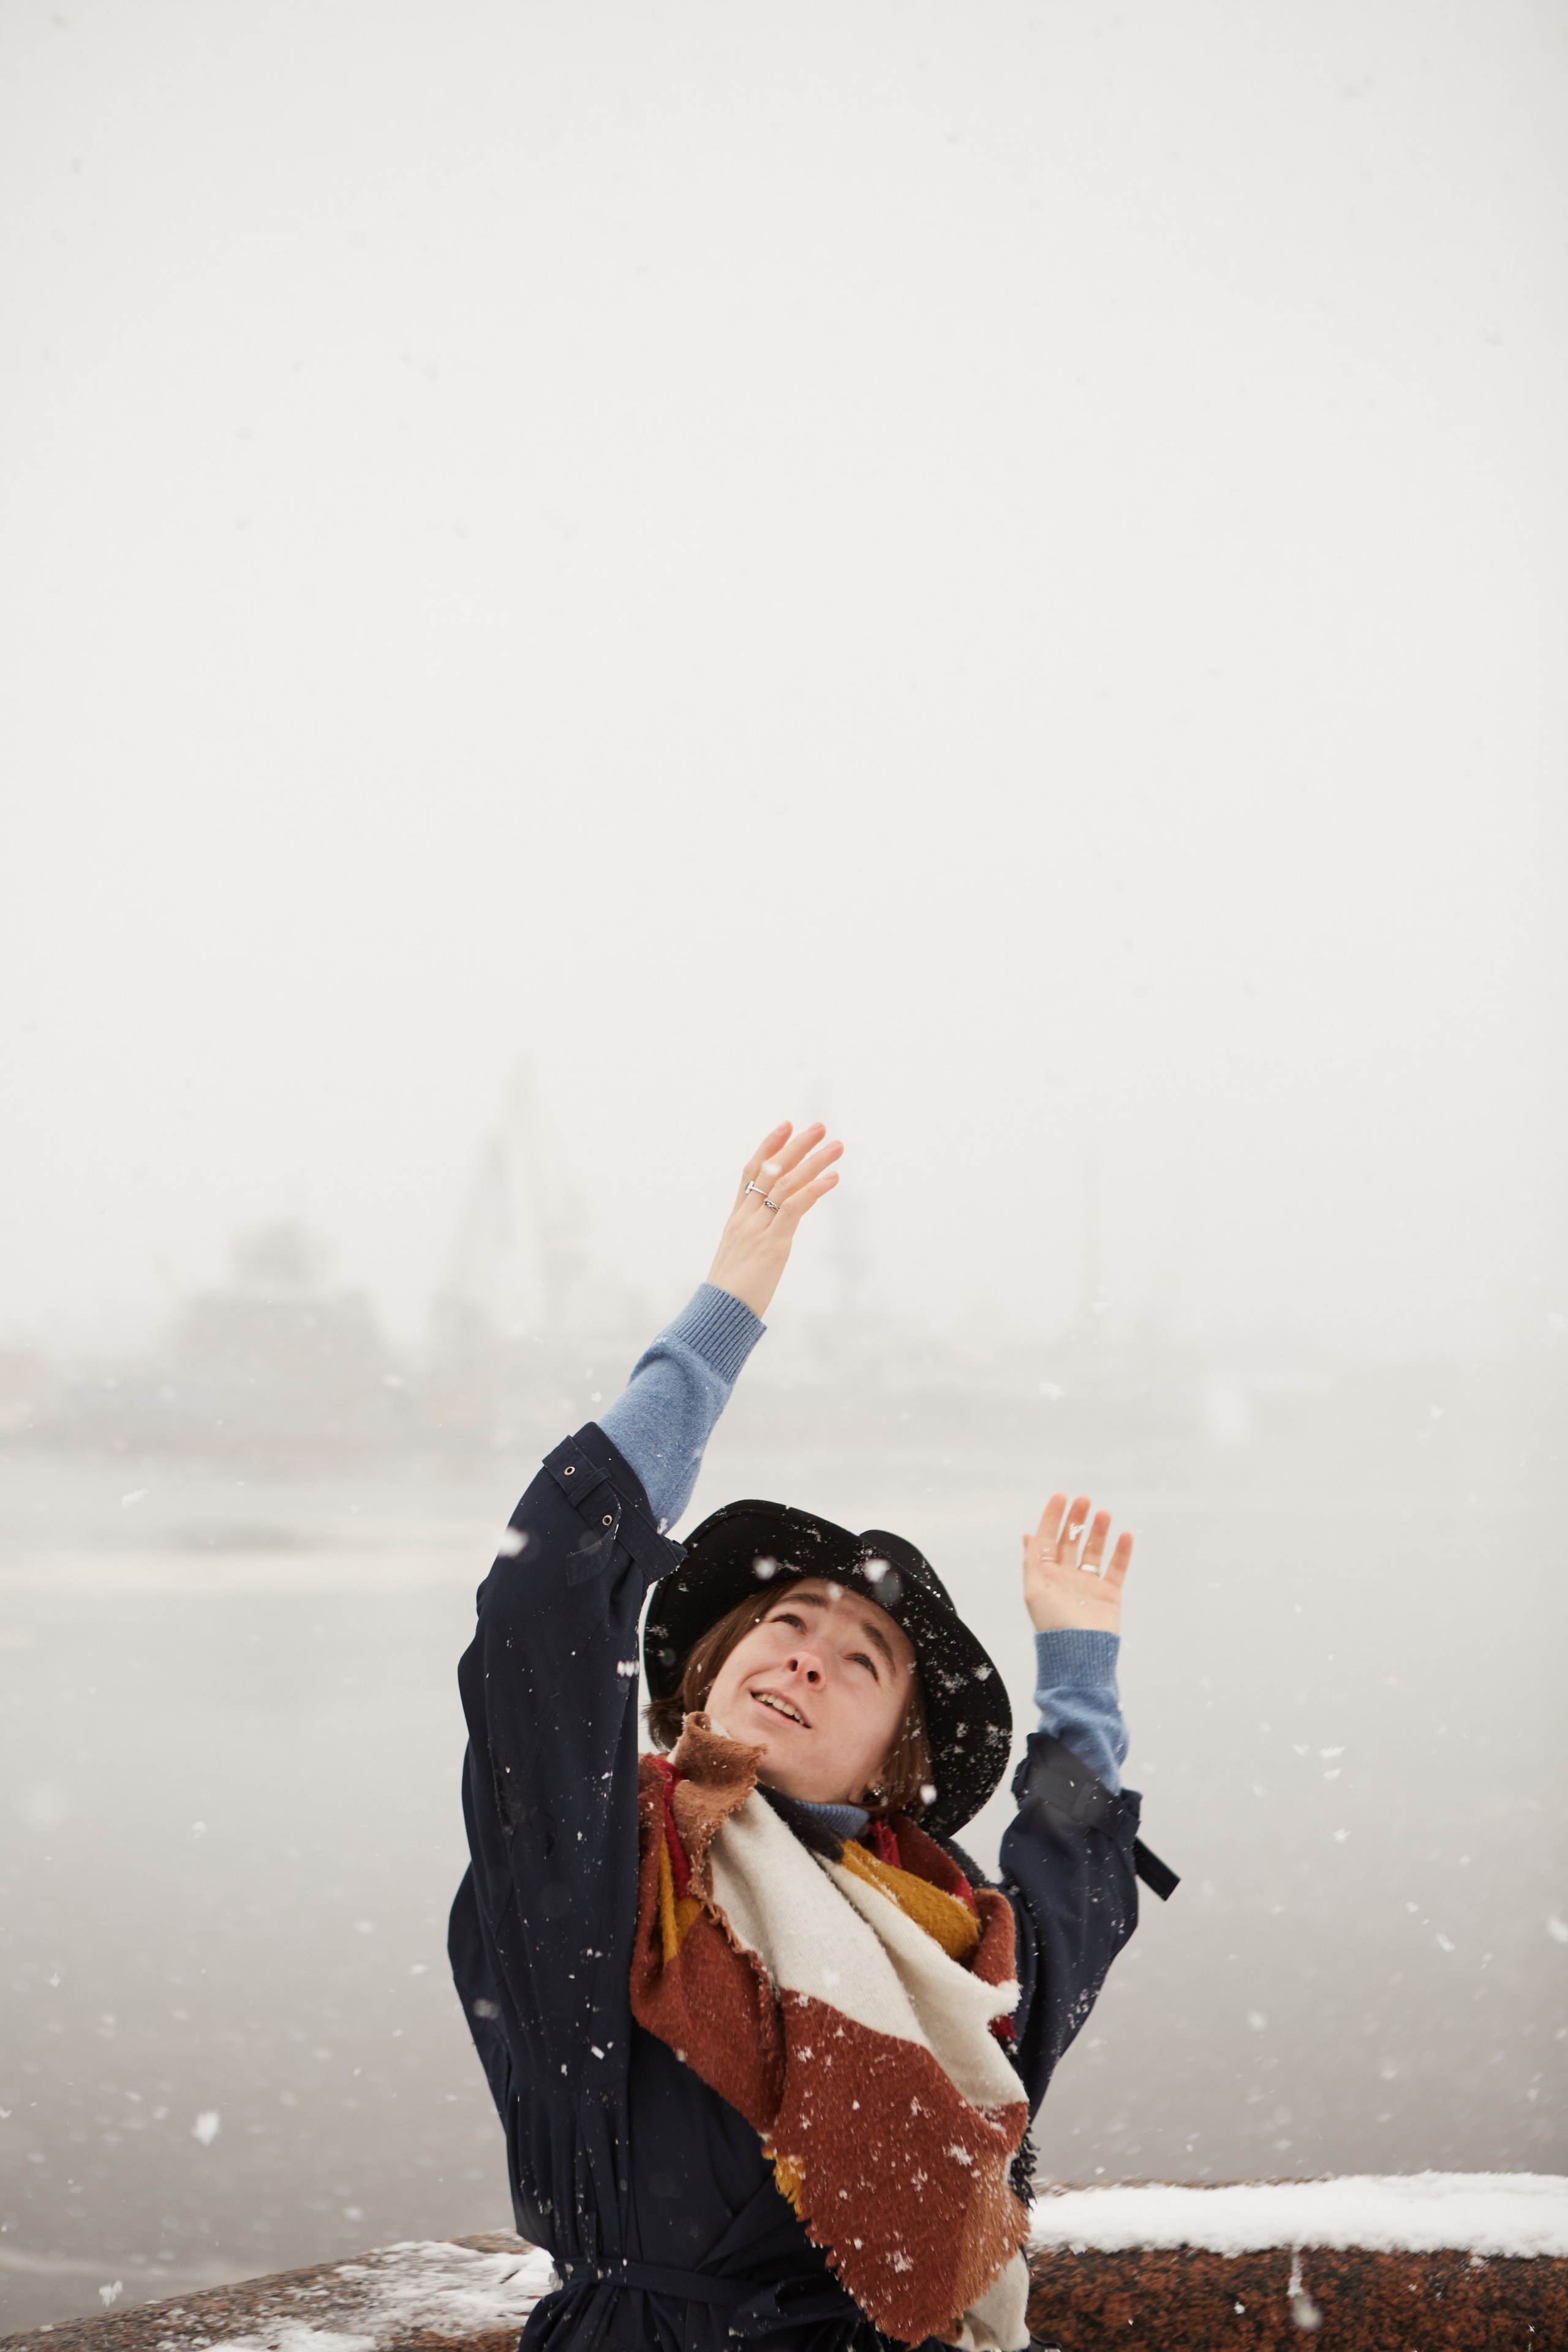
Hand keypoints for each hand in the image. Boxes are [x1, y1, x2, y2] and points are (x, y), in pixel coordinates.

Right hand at [706, 1121, 842, 1319]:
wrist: (718, 1316)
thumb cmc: (730, 1295)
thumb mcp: (741, 1260)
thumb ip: (754, 1241)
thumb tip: (770, 1238)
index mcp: (736, 1220)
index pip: (751, 1173)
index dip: (767, 1147)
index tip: (785, 1126)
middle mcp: (745, 1218)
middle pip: (770, 1170)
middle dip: (796, 1146)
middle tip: (819, 1126)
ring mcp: (757, 1229)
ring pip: (785, 1184)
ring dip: (813, 1162)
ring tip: (836, 1146)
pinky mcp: (772, 1244)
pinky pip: (794, 1208)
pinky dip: (814, 1189)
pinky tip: (832, 1178)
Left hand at [1023, 1492, 1132, 1635]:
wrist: (1080, 1654)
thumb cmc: (1053, 1626)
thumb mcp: (1035, 1592)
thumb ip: (1032, 1562)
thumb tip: (1028, 1535)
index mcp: (1046, 1575)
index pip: (1048, 1539)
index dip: (1053, 1517)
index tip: (1061, 1496)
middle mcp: (1066, 1577)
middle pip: (1071, 1541)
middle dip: (1076, 1519)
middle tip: (1084, 1500)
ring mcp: (1088, 1585)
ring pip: (1094, 1551)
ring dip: (1098, 1531)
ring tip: (1103, 1513)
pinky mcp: (1109, 1594)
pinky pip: (1117, 1568)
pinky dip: (1122, 1552)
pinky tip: (1124, 1535)